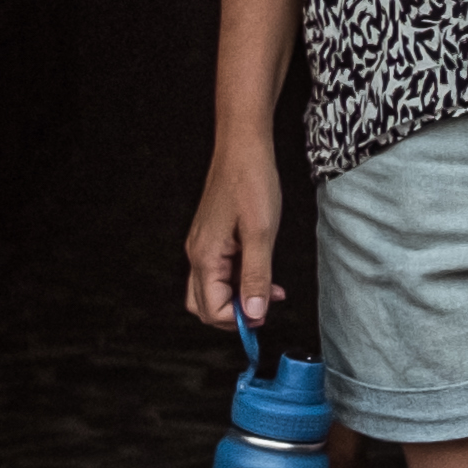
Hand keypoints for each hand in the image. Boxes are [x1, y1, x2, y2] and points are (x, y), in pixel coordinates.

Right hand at [185, 141, 289, 328]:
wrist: (243, 148)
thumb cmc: (251, 183)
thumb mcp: (261, 234)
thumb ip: (257, 276)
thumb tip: (254, 313)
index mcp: (205, 257)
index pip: (212, 309)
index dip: (239, 319)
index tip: (266, 314)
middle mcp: (197, 254)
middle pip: (204, 305)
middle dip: (234, 314)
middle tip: (265, 308)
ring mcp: (202, 246)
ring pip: (211, 289)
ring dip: (238, 298)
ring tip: (270, 292)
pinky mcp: (211, 238)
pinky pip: (219, 271)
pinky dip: (238, 280)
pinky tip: (262, 273)